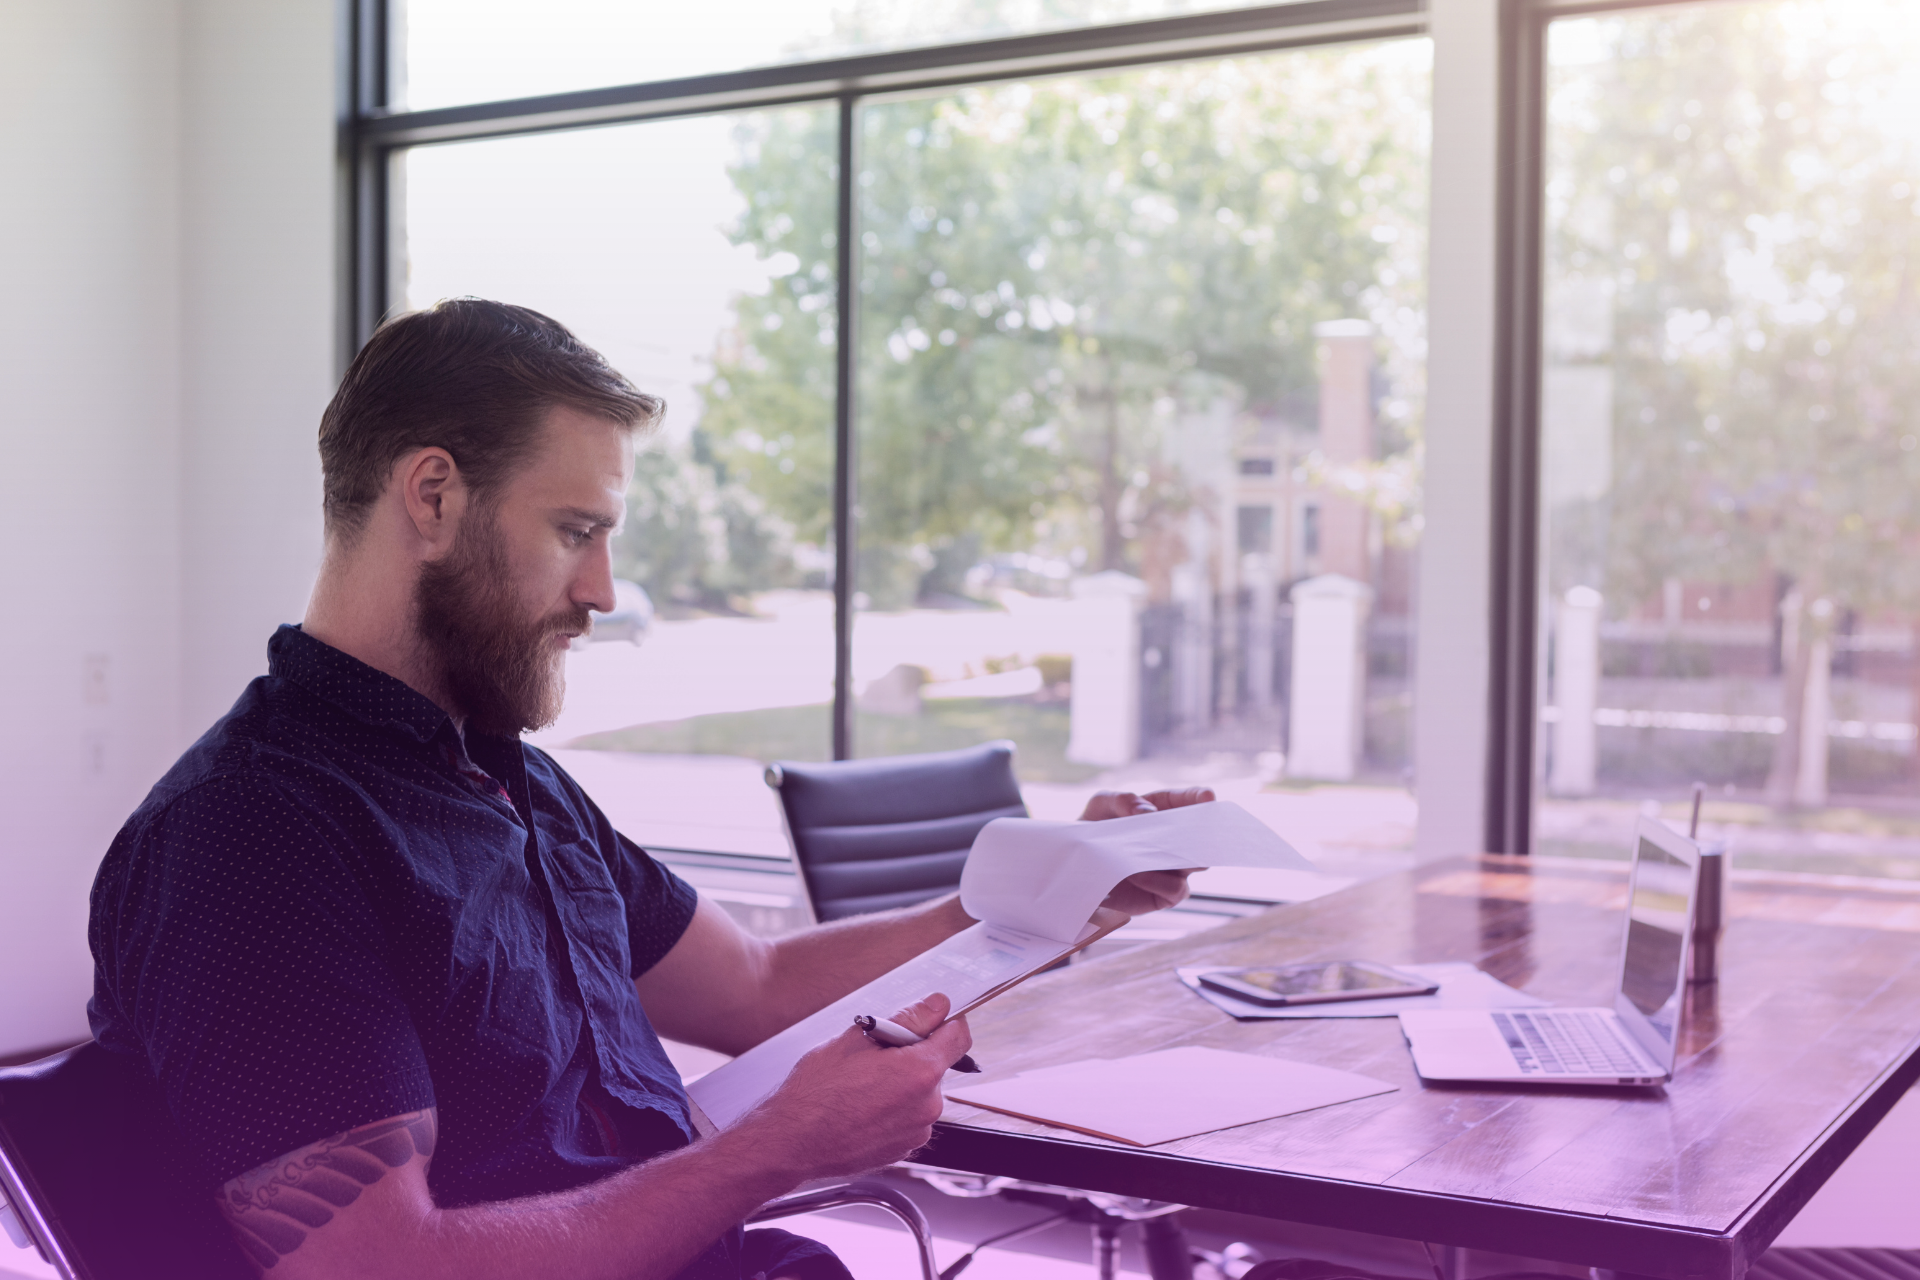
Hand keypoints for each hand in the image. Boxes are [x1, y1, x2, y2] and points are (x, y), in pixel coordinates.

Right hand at [743, 993, 970, 1179]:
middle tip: (873, 1057)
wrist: (791, 1143)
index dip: (944, 1022)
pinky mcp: (904, 1149)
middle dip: (912, 1055)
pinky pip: (908, 1117)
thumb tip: (936, 1005)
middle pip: (936, 1065)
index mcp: (920, 1071)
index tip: (928, 1020)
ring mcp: (917, 1131)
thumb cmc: (816, 1092)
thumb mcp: (858, 1040)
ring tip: (861, 1087)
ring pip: (921, 1093)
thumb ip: (907, 1020)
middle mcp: (928, 1105)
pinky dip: (893, 1109)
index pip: (959, 1035)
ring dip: (901, 1084)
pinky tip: (861, 1108)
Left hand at [1078, 787, 1214, 916]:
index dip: (1201, 799)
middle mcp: (1174, 841)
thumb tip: (1146, 812)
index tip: (1208, 797)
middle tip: (1191, 829)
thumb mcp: (1101, 806)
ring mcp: (1174, 869)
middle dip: (1199, 832)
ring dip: (1178, 857)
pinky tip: (1137, 875)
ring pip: (1195, 864)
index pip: (1190, 803)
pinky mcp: (1164, 894)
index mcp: (1164, 812)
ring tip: (1154, 851)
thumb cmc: (1093, 829)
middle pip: (1201, 837)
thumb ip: (1122, 800)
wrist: (1076, 866)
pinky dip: (1160, 882)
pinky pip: (1176, 890)